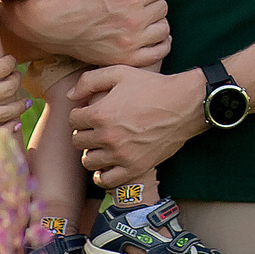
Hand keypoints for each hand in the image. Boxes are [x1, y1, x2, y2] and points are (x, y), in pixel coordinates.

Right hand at [0, 33, 26, 143]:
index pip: (1, 68)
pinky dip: (7, 131)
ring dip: (19, 106)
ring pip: (5, 113)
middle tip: (17, 76)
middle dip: (16, 80)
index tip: (11, 60)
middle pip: (7, 89)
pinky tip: (14, 125)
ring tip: (26, 101)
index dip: (10, 62)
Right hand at [4, 0, 168, 68]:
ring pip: (164, 29)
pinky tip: (150, 36)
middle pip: (163, 7)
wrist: (54, 23)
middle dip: (153, 2)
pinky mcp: (126, 58)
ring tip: (143, 18)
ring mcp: (131, 43)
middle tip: (138, 2)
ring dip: (157, 21)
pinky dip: (160, 43)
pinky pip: (159, 51)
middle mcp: (134, 20)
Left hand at [68, 64, 207, 187]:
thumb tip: (70, 96)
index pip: (73, 120)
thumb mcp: (120, 73)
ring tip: (102, 144)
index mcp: (101, 113)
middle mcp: (108, 137)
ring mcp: (121, 155)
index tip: (90, 111)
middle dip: (84, 132)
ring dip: (92, 152)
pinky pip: (106, 180)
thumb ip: (89, 81)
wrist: (184, 105)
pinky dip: (102, 174)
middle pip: (78, 140)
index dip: (80, 113)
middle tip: (96, 127)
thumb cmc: (152, 86)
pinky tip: (108, 163)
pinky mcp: (134, 169)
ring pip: (88, 161)